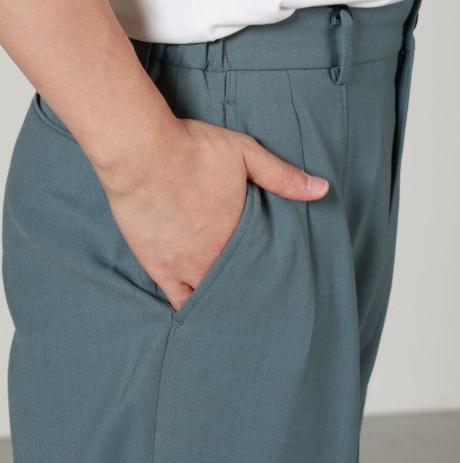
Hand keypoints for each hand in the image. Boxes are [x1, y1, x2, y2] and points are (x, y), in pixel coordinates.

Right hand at [101, 117, 328, 310]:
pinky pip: (179, 300)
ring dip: (225, 299)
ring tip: (236, 307)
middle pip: (240, 284)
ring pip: (213, 296)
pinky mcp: (159, 267)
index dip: (272, 272)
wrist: (140, 153)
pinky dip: (193, 308)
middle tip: (260, 298)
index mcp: (239, 233)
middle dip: (251, 290)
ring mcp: (185, 265)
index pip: (264, 264)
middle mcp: (214, 256)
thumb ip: (282, 176)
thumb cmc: (192, 150)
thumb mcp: (245, 153)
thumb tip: (322, 189)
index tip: (280, 278)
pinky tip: (201, 312)